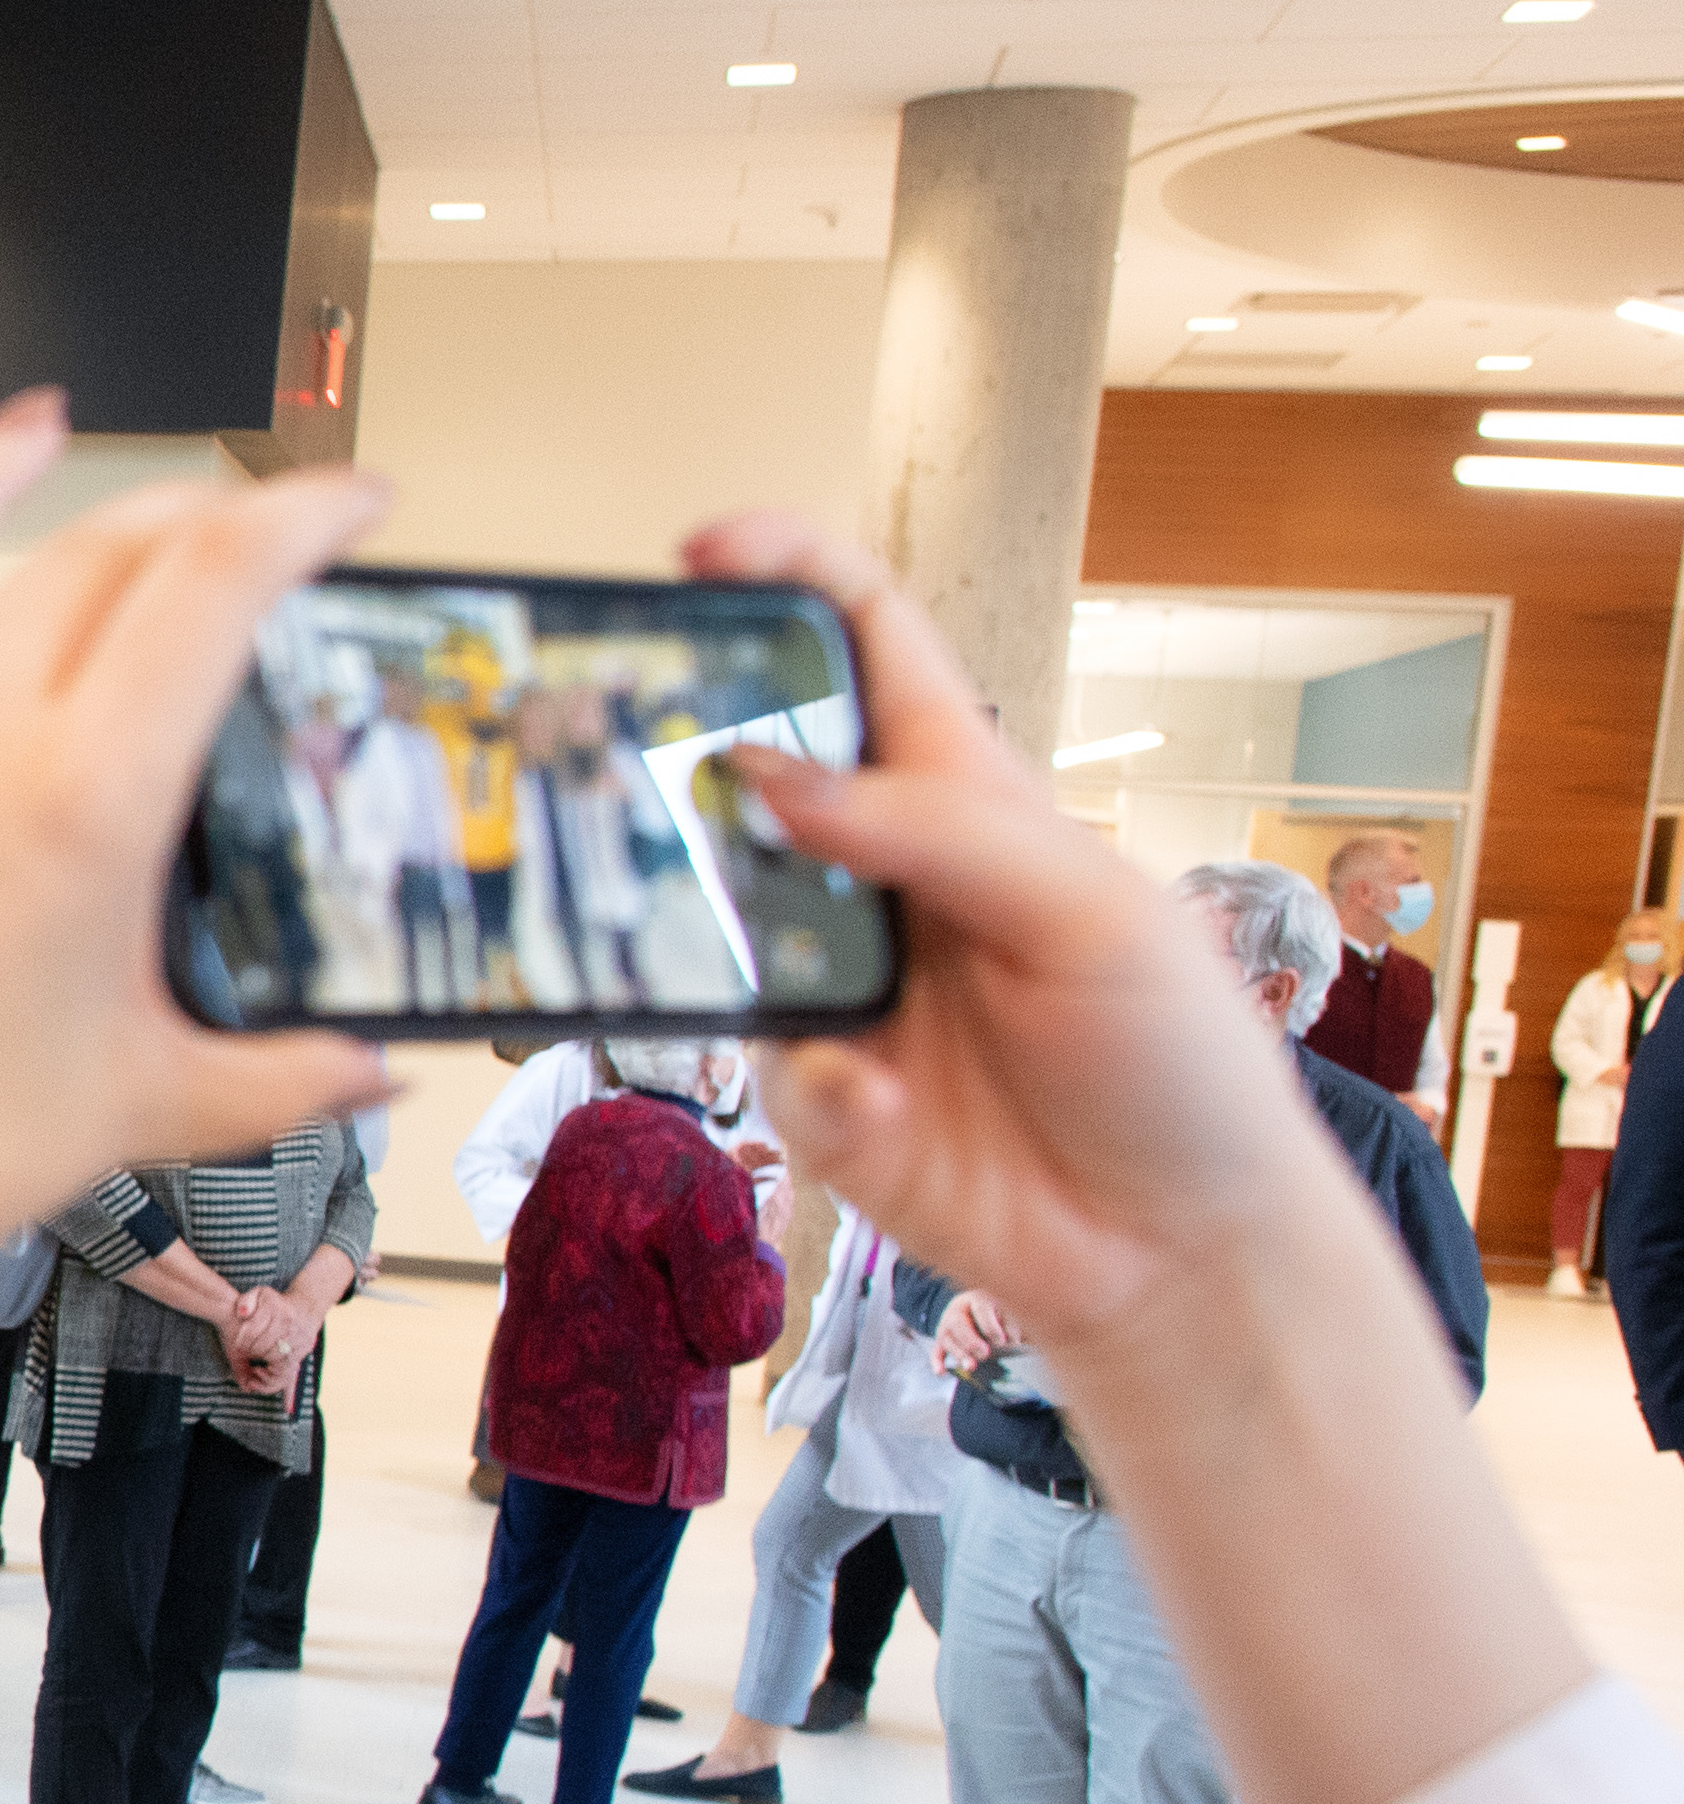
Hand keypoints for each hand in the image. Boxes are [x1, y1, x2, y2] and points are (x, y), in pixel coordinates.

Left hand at [0, 397, 387, 1610]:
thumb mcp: (139, 1110)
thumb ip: (277, 1074)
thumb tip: (371, 1065)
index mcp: (77, 795)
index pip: (215, 586)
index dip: (300, 517)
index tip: (349, 500)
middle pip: (92, 555)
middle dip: (186, 515)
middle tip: (239, 523)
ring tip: (37, 428)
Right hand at [713, 518, 1339, 1370]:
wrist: (1179, 1252)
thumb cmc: (1176, 1064)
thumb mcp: (1092, 914)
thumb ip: (938, 831)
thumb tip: (778, 778)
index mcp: (966, 800)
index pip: (867, 650)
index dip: (788, 581)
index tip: (702, 551)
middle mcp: (884, 879)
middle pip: (750, 778)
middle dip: (680, 761)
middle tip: (623, 759)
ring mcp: (839, 986)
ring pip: (717, 922)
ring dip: (718, 936)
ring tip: (768, 965)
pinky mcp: (816, 1097)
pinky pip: (762, 1064)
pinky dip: (816, 1086)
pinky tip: (883, 1108)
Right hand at [932, 1289, 1015, 1377]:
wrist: (974, 1310)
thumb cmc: (994, 1313)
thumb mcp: (1005, 1313)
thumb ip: (1010, 1326)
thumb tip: (1011, 1342)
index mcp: (976, 1299)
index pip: (980, 1311)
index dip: (991, 1328)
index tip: (1001, 1342)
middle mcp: (956, 1310)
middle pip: (958, 1324)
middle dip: (971, 1341)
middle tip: (984, 1354)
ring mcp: (945, 1326)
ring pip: (946, 1339)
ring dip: (958, 1354)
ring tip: (971, 1366)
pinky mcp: (940, 1341)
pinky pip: (936, 1351)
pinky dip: (937, 1362)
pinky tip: (941, 1372)